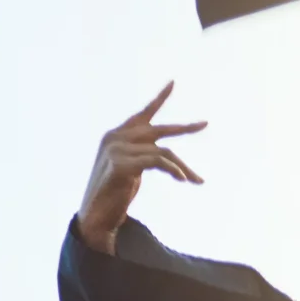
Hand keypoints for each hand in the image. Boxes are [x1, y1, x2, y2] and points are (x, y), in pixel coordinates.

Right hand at [76, 83, 206, 253]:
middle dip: (183, 128)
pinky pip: (157, 161)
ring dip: (183, 168)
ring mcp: (116, 149)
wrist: (95, 217)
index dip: (159, 98)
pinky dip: (174, 170)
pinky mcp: (120, 163)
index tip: (173, 83)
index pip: (143, 114)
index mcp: (115, 135)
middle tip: (204, 124)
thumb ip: (143, 154)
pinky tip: (183, 179)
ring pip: (162, 151)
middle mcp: (115, 137)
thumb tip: (167, 155)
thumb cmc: (113, 194)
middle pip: (158, 130)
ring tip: (195, 180)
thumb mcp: (131, 169)